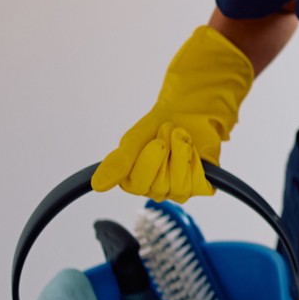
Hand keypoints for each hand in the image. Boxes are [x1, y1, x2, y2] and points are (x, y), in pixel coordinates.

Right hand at [92, 25, 254, 199]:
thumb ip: (118, 162)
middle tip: (168, 132)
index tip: (155, 139)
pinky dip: (196, 161)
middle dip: (166, 151)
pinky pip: (197, 185)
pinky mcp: (201, 187)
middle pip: (158, 186)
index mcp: (134, 181)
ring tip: (181, 136)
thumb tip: (97, 185)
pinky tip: (195, 149)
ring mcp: (178, 190)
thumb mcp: (134, 139)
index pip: (136, 184)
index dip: (148, 161)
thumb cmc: (158, 125)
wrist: (190, 109)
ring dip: (181, 153)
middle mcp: (155, 190)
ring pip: (179, 187)